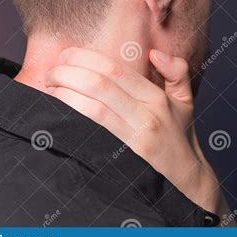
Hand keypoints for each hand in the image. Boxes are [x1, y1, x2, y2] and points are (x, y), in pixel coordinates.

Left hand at [46, 47, 233, 224]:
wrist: (186, 183)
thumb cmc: (179, 139)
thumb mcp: (185, 102)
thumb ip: (177, 72)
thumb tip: (154, 53)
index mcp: (156, 98)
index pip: (114, 69)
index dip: (84, 58)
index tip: (66, 55)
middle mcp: (147, 115)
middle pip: (99, 84)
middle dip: (67, 73)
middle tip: (51, 73)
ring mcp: (135, 139)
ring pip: (92, 108)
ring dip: (64, 95)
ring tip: (51, 90)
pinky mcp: (122, 159)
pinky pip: (91, 134)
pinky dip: (71, 119)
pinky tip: (58, 112)